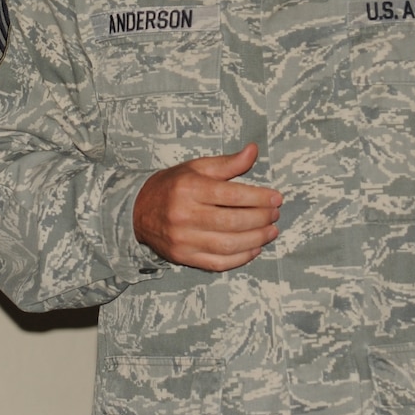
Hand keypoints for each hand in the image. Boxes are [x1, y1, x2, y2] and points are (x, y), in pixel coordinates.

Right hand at [132, 142, 282, 271]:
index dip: (258, 198)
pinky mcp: (184, 257)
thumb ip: (227, 163)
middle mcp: (184, 215)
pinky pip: (218, 263)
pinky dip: (241, 258)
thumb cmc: (173, 186)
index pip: (231, 195)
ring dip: (256, 240)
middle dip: (260, 219)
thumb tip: (254, 151)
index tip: (276, 198)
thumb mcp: (196, 167)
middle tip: (275, 215)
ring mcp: (183, 239)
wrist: (138, 211)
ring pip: (228, 245)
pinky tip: (255, 248)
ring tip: (271, 231)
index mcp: (189, 189)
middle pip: (232, 222)